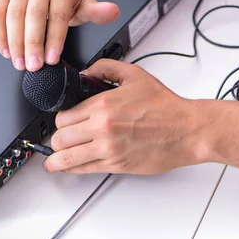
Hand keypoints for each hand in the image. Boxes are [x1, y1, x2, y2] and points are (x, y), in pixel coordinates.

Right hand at [0, 0, 119, 71]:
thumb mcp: (83, 1)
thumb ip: (97, 12)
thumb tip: (113, 12)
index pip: (57, 15)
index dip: (54, 39)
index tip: (52, 58)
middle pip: (33, 16)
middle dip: (32, 44)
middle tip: (34, 65)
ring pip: (12, 16)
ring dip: (14, 42)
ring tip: (19, 63)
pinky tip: (5, 51)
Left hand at [42, 59, 238, 174]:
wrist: (187, 130)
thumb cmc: (165, 106)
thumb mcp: (134, 75)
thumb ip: (105, 69)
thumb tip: (86, 72)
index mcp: (103, 105)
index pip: (64, 116)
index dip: (61, 119)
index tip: (63, 121)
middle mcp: (102, 128)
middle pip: (60, 138)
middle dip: (56, 139)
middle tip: (59, 139)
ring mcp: (108, 149)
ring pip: (66, 158)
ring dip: (55, 160)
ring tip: (51, 161)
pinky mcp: (116, 165)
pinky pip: (84, 170)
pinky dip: (71, 169)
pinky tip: (67, 168)